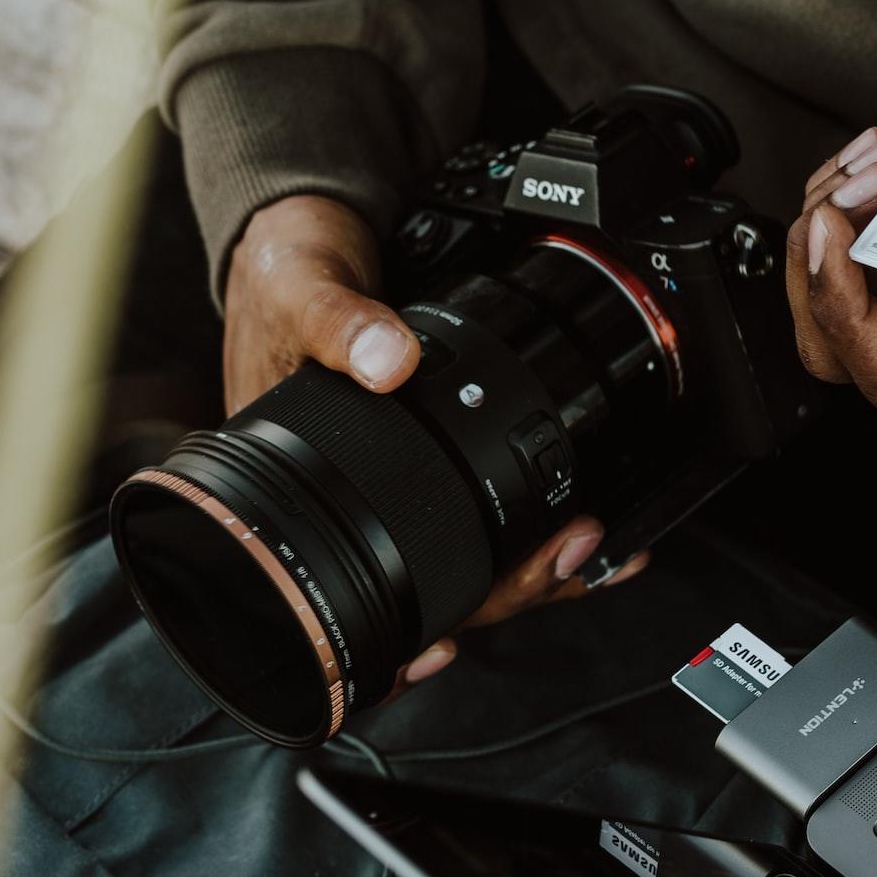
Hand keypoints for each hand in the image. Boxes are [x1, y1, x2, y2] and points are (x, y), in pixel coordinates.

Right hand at [223, 194, 644, 685]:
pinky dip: (535, 519)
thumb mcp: (298, 286)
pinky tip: (579, 520)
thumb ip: (340, 321)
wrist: (303, 230)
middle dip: (506, 590)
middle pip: (428, 588)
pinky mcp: (437, 447)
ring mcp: (397, 478)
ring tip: (594, 550)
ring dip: (532, 567)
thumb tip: (390, 360)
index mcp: (297, 484)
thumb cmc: (281, 273)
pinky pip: (487, 505)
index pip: (344, 587)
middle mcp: (348, 498)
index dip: (392, 635)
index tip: (444, 645)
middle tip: (570, 555)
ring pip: (467, 560)